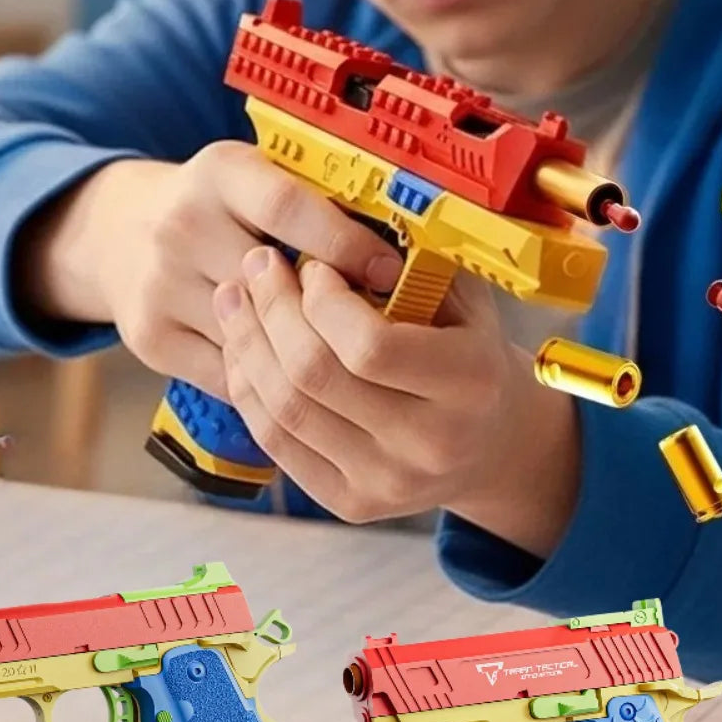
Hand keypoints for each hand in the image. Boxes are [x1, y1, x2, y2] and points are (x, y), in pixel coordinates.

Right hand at [12, 144, 403, 398]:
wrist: (115, 235)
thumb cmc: (216, 211)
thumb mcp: (255, 181)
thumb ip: (315, 203)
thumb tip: (401, 246)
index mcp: (221, 172)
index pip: (291, 208)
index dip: (348, 245)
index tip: (392, 275)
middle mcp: (182, 223)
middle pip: (274, 282)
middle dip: (332, 309)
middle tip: (380, 330)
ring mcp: (160, 284)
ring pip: (255, 337)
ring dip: (303, 352)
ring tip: (343, 358)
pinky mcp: (149, 337)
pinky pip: (230, 376)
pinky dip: (267, 383)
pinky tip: (294, 377)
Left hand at [213, 246, 580, 553]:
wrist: (487, 443)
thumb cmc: (467, 351)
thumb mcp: (462, 298)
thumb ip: (410, 265)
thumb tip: (328, 218)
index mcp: (470, 385)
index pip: (370, 346)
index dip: (323, 299)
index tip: (311, 265)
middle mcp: (430, 444)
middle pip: (314, 376)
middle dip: (271, 310)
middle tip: (256, 267)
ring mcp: (386, 483)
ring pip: (285, 409)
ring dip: (247, 345)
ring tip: (235, 299)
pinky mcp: (350, 503)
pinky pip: (277, 441)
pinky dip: (248, 389)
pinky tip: (243, 349)